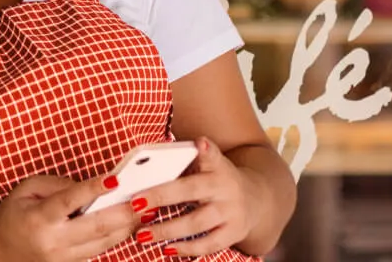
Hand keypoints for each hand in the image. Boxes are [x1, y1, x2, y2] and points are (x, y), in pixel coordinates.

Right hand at [0, 173, 138, 261]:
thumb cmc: (14, 214)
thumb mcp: (26, 189)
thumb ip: (58, 184)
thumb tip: (90, 186)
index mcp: (39, 218)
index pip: (70, 200)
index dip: (93, 189)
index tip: (115, 179)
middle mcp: (53, 242)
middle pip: (96, 227)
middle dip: (123, 212)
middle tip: (145, 198)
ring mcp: (63, 258)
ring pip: (103, 243)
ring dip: (127, 226)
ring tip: (147, 209)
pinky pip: (98, 251)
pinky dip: (116, 237)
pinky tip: (131, 224)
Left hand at [129, 137, 260, 257]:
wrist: (255, 200)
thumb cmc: (218, 180)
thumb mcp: (209, 163)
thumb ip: (188, 160)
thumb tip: (153, 159)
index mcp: (218, 166)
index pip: (211, 154)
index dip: (206, 149)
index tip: (200, 143)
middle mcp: (225, 188)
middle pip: (192, 190)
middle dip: (162, 196)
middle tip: (136, 203)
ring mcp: (231, 212)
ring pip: (196, 222)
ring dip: (166, 230)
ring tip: (142, 235)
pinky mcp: (233, 234)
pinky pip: (208, 245)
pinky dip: (186, 248)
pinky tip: (166, 249)